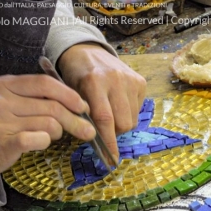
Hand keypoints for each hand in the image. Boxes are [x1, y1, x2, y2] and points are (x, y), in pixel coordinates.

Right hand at [0, 75, 95, 178]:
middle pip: (52, 106)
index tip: (83, 106)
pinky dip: (45, 142)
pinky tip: (40, 143)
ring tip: (50, 137)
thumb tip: (78, 103)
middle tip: (86, 130)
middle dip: (75, 120)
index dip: (69, 95)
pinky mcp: (3, 142)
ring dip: (57, 133)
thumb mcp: (7, 102)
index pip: (45, 83)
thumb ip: (36, 98)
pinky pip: (39, 139)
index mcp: (3, 84)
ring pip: (49, 124)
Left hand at [57, 44, 146, 160]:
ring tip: (110, 113)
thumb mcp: (70, 94)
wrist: (86, 50)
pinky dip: (128, 112)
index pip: (105, 120)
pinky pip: (138, 110)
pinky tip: (117, 102)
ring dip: (121, 124)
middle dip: (114, 133)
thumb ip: (81, 116)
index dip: (108, 142)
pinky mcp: (140, 81)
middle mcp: (116, 80)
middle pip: (123, 124)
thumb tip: (94, 142)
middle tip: (103, 128)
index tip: (111, 159)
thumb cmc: (73, 76)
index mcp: (94, 82)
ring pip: (132, 120)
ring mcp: (130, 80)